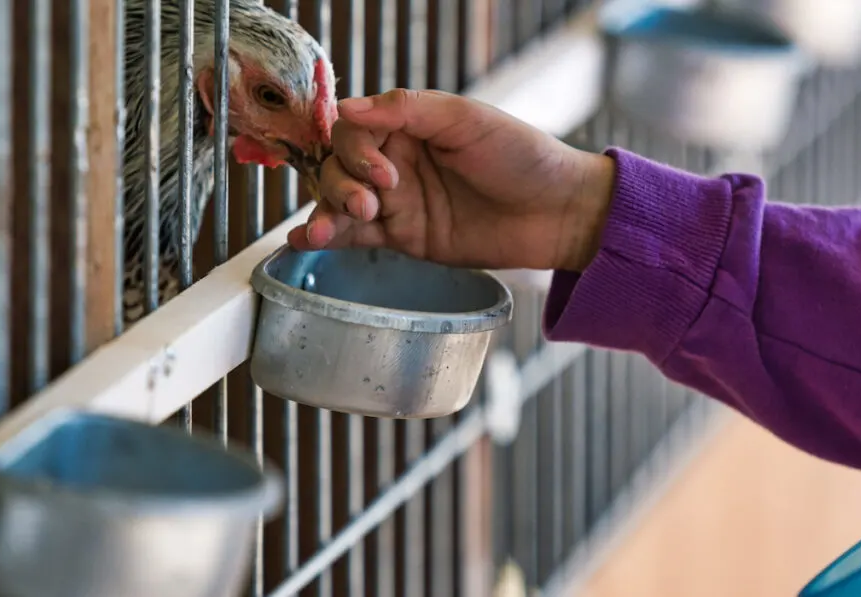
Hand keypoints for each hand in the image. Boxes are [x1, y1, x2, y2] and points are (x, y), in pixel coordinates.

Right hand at [287, 89, 616, 271]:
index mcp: (409, 125)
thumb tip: (347, 108)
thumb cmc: (521, 156)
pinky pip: (354, 237)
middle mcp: (396, 161)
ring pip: (339, 201)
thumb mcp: (467, 119)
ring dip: (325, 212)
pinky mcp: (404, 237)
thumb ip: (407, 109)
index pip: (354, 130)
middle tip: (369, 204)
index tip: (384, 172)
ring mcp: (397, 201)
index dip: (356, 150)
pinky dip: (326, 238)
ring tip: (320, 231)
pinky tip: (304, 240)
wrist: (556, 213)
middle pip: (338, 166)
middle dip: (341, 185)